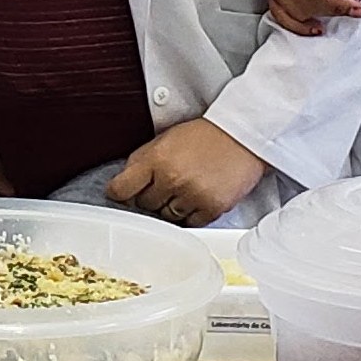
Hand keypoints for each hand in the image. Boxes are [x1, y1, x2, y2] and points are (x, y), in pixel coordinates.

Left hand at [104, 119, 270, 227]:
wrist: (241, 136)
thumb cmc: (204, 136)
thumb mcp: (165, 139)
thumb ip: (141, 161)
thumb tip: (122, 183)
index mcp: (156, 159)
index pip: (120, 189)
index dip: (119, 193)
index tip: (122, 194)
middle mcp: (172, 179)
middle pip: (144, 205)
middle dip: (150, 197)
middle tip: (165, 184)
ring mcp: (192, 196)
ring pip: (166, 217)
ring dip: (171, 207)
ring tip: (184, 188)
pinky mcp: (211, 208)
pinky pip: (190, 223)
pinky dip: (190, 215)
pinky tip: (196, 198)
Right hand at [261, 0, 360, 35]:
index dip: (337, 4)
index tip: (359, 9)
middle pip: (305, 6)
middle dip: (334, 8)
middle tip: (357, 2)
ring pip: (295, 14)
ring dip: (322, 16)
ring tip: (343, 8)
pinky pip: (282, 17)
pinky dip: (300, 26)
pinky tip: (316, 27)